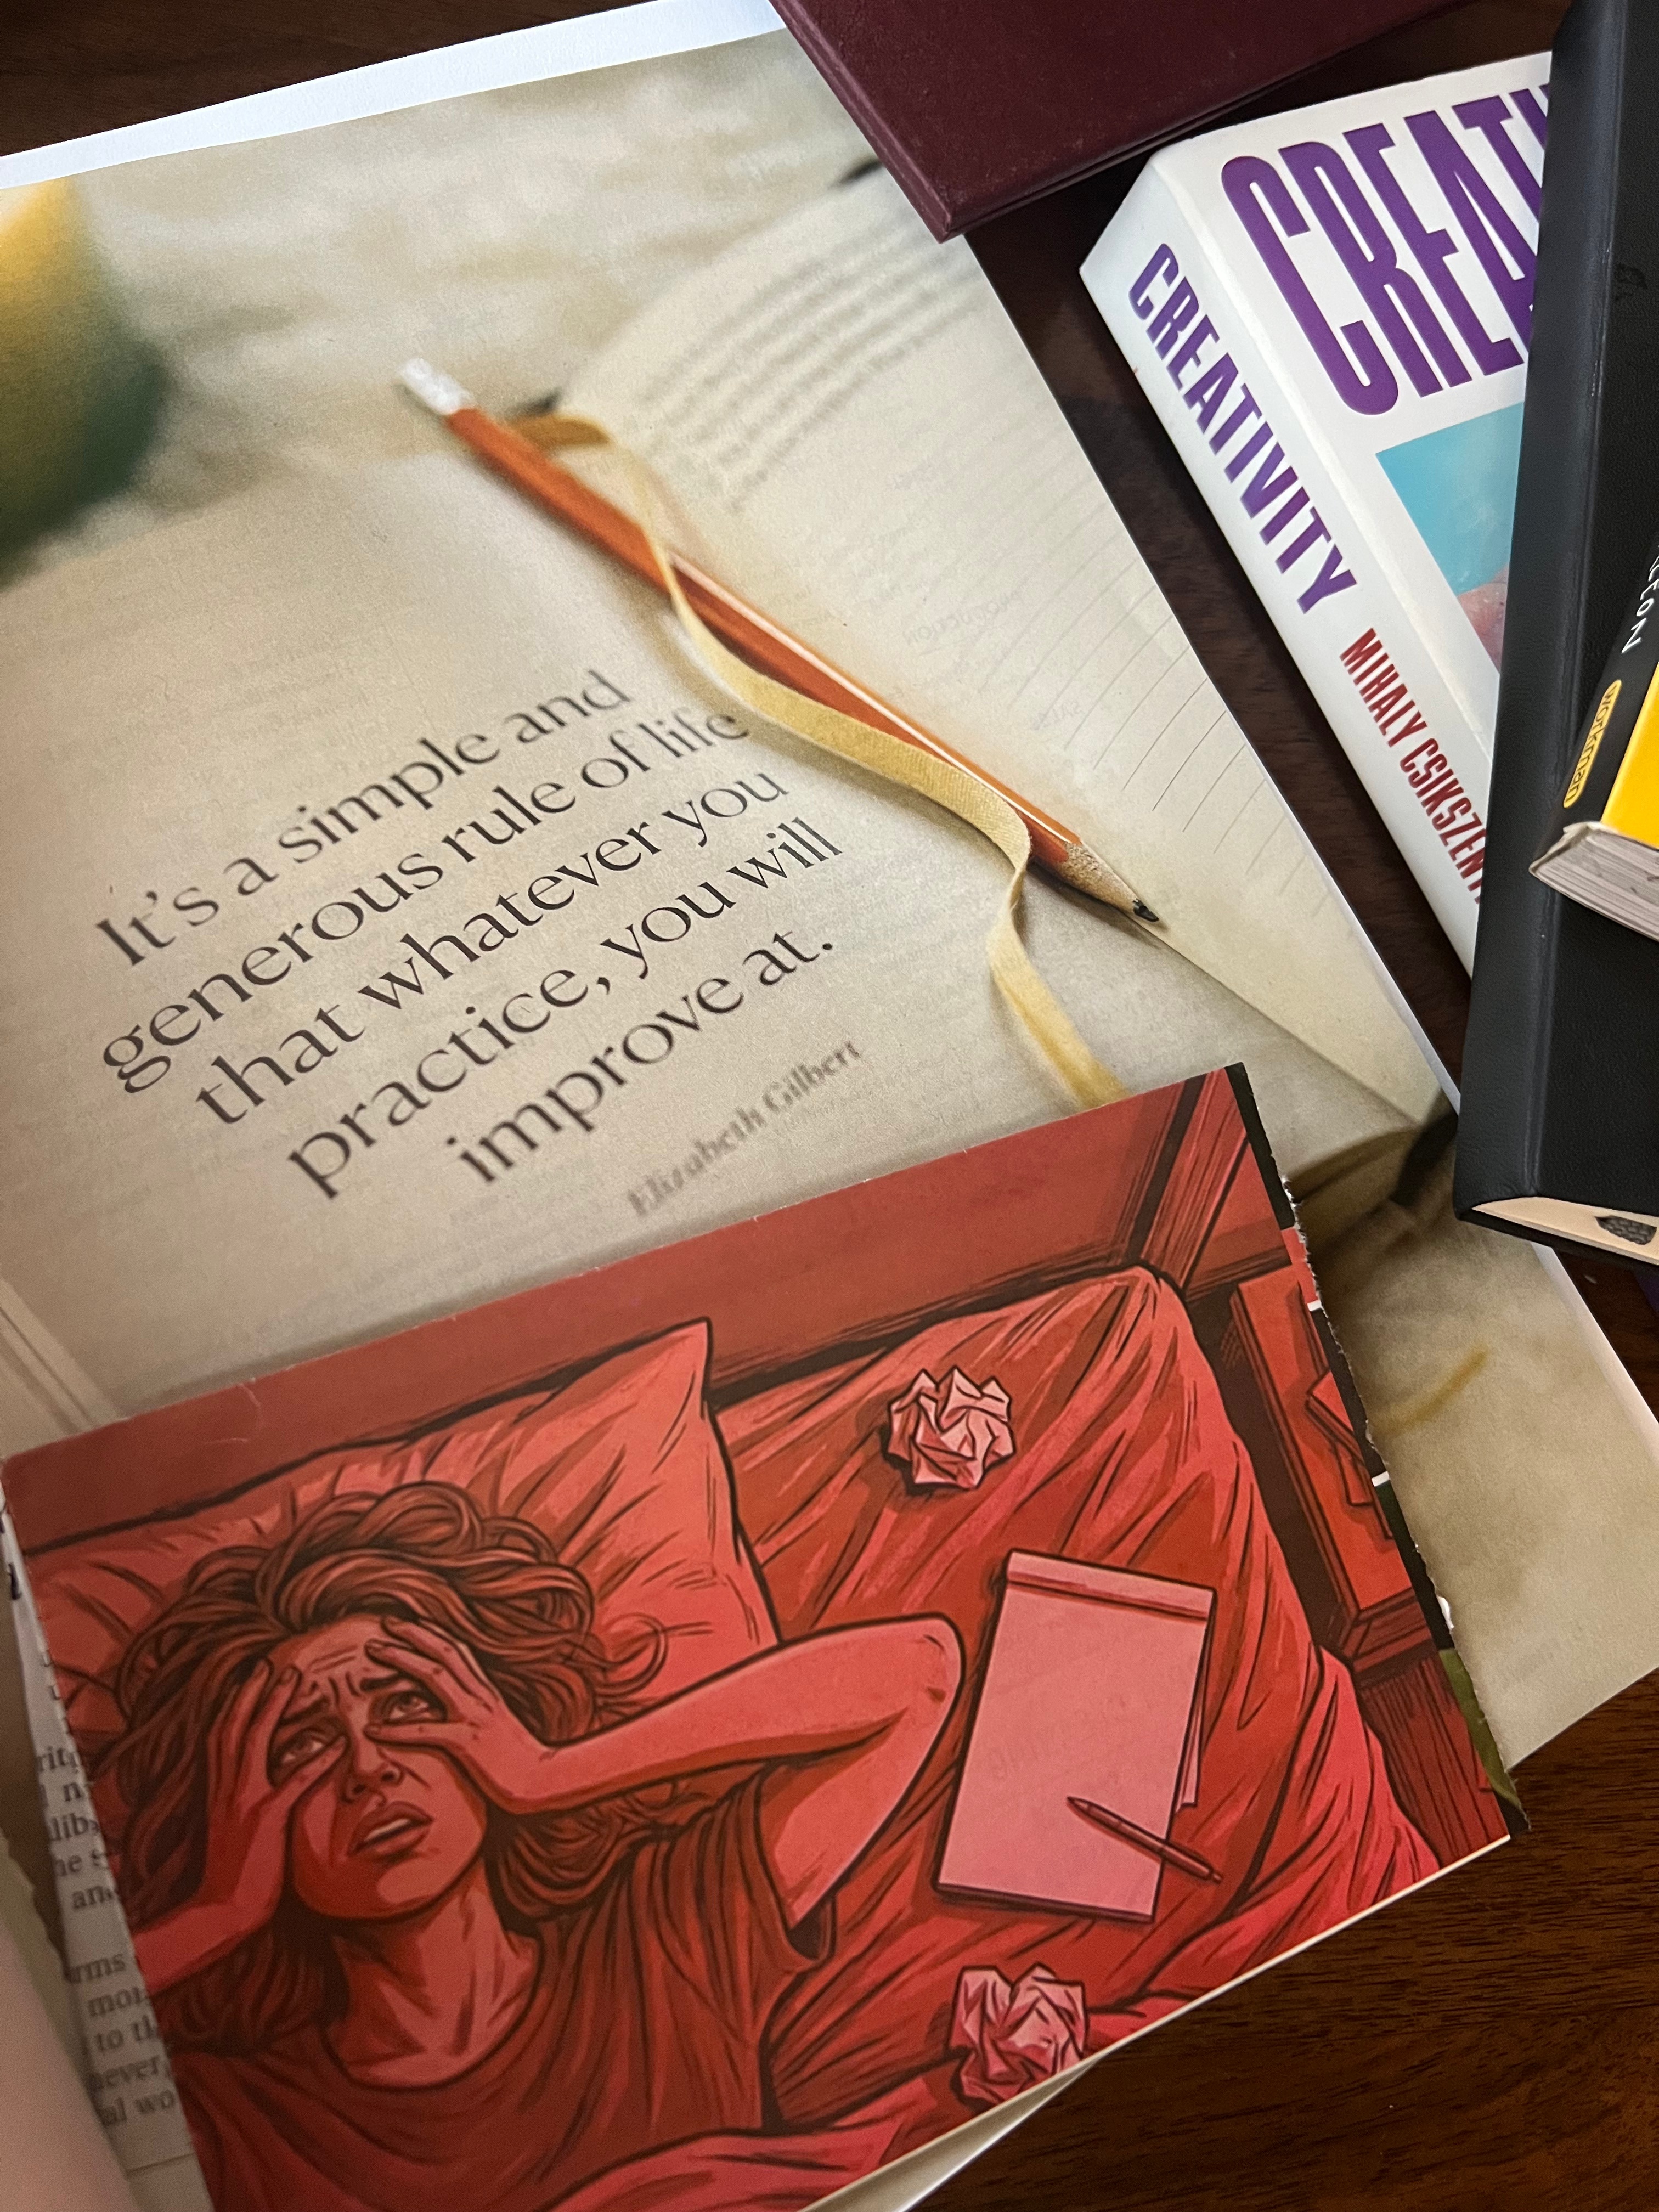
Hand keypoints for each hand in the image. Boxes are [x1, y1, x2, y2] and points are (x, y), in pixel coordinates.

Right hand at [134, 1661, 341, 1989]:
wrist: (218, 1912)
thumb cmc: (231, 1877)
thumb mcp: (231, 1831)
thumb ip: (241, 1804)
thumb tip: (261, 1786)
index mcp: (217, 1793)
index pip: (220, 1738)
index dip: (233, 1706)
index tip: (248, 1679)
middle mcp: (226, 1791)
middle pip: (234, 1729)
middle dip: (251, 1694)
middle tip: (270, 1665)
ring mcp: (244, 1803)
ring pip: (256, 1743)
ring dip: (274, 1709)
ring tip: (294, 1682)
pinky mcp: (266, 1820)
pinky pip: (293, 1782)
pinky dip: (313, 1759)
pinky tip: (334, 1743)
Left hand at [367, 1619, 558, 1814]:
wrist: (545, 1779)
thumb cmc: (521, 1760)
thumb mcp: (499, 1727)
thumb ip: (479, 1712)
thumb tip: (456, 1710)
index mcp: (487, 1692)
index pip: (458, 1651)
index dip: (432, 1633)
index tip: (409, 1623)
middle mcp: (481, 1696)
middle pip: (444, 1652)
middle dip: (413, 1634)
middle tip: (384, 1623)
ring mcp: (474, 1716)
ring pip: (434, 1677)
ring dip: (402, 1659)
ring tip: (374, 1651)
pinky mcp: (467, 1742)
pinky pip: (426, 1729)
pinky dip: (396, 1728)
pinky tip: (372, 1728)